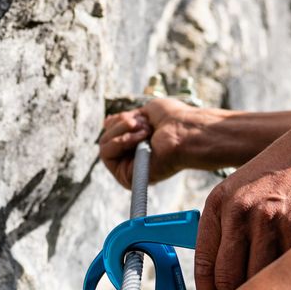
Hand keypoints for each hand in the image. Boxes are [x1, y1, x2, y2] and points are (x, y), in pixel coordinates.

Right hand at [98, 98, 217, 188]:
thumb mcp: (145, 112)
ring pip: (104, 145)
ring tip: (146, 130)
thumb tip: (106, 123)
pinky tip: (141, 137)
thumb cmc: (174, 120)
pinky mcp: (126, 177)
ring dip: (122, 131)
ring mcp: (128, 168)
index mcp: (136, 144)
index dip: (118, 122)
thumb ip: (126, 119)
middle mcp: (131, 159)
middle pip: (105, 138)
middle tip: (144, 123)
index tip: (136, 117)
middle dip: (121, 125)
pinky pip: (107, 154)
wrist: (187, 131)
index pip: (111, 132)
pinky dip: (121, 141)